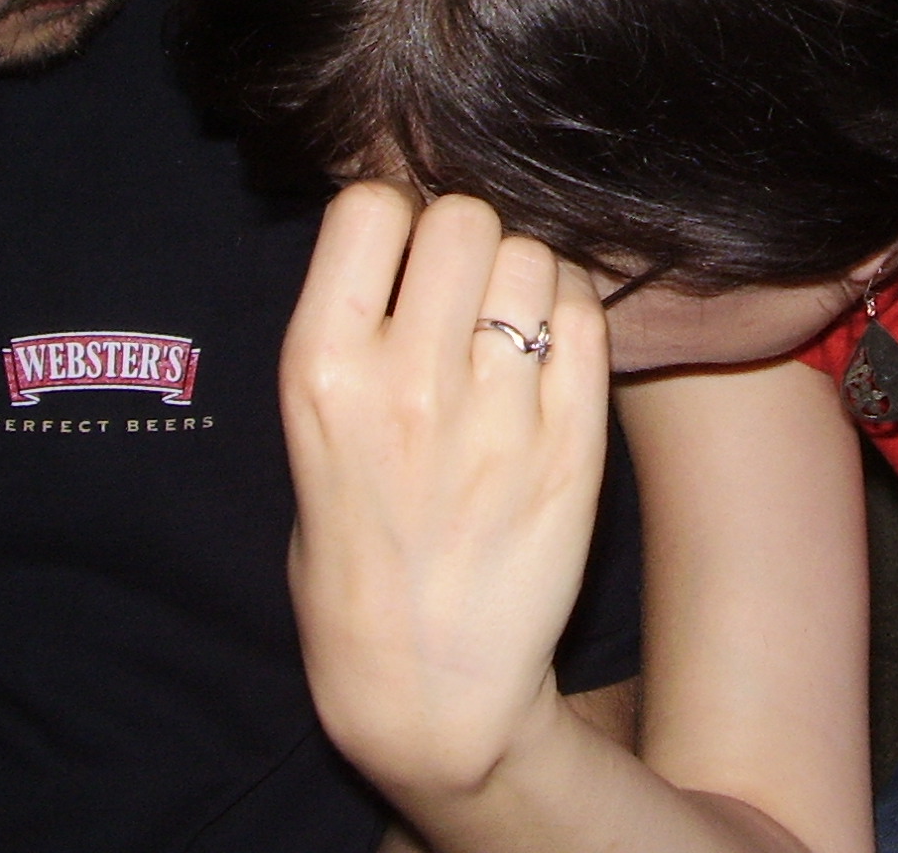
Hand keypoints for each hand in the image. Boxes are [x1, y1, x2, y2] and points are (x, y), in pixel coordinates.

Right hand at [281, 183, 610, 797]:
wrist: (427, 688)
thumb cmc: (358, 552)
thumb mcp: (309, 436)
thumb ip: (355, 332)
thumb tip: (409, 228)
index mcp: (321, 374)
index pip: (368, 208)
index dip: (394, 219)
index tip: (401, 255)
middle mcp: (407, 386)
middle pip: (464, 218)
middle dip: (467, 240)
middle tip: (465, 290)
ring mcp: (497, 417)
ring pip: (534, 259)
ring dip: (526, 277)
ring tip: (510, 329)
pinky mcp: (572, 448)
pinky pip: (588, 321)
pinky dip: (574, 321)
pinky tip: (551, 360)